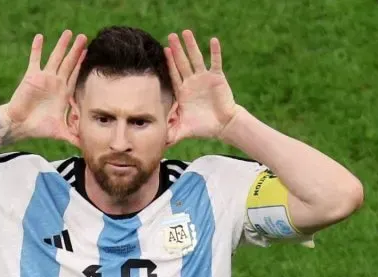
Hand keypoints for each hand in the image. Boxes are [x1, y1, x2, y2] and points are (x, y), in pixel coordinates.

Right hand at [4, 30, 86, 146]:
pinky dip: (37, 48)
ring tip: (68, 32)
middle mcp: (55, 83)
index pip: (75, 75)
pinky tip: (40, 37)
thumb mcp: (60, 132)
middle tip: (84, 36)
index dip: (82, 64)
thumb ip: (74, 136)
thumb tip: (87, 148)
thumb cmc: (39, 128)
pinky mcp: (32, 76)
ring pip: (55, 58)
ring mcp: (44, 78)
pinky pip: (35, 59)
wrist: (20, 125)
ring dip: (61, 46)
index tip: (89, 52)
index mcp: (63, 93)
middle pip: (68, 63)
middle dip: (76, 50)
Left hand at [164, 30, 240, 145]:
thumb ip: (169, 134)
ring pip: (197, 59)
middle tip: (170, 35)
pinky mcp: (217, 78)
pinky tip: (213, 40)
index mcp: (183, 91)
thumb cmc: (202, 127)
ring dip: (192, 46)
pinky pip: (215, 62)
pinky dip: (214, 52)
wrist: (222, 126)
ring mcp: (204, 78)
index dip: (169, 62)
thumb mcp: (183, 130)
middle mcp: (192, 82)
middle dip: (177, 49)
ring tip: (186, 32)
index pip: (174, 74)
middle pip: (183, 62)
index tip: (163, 50)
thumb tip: (156, 143)